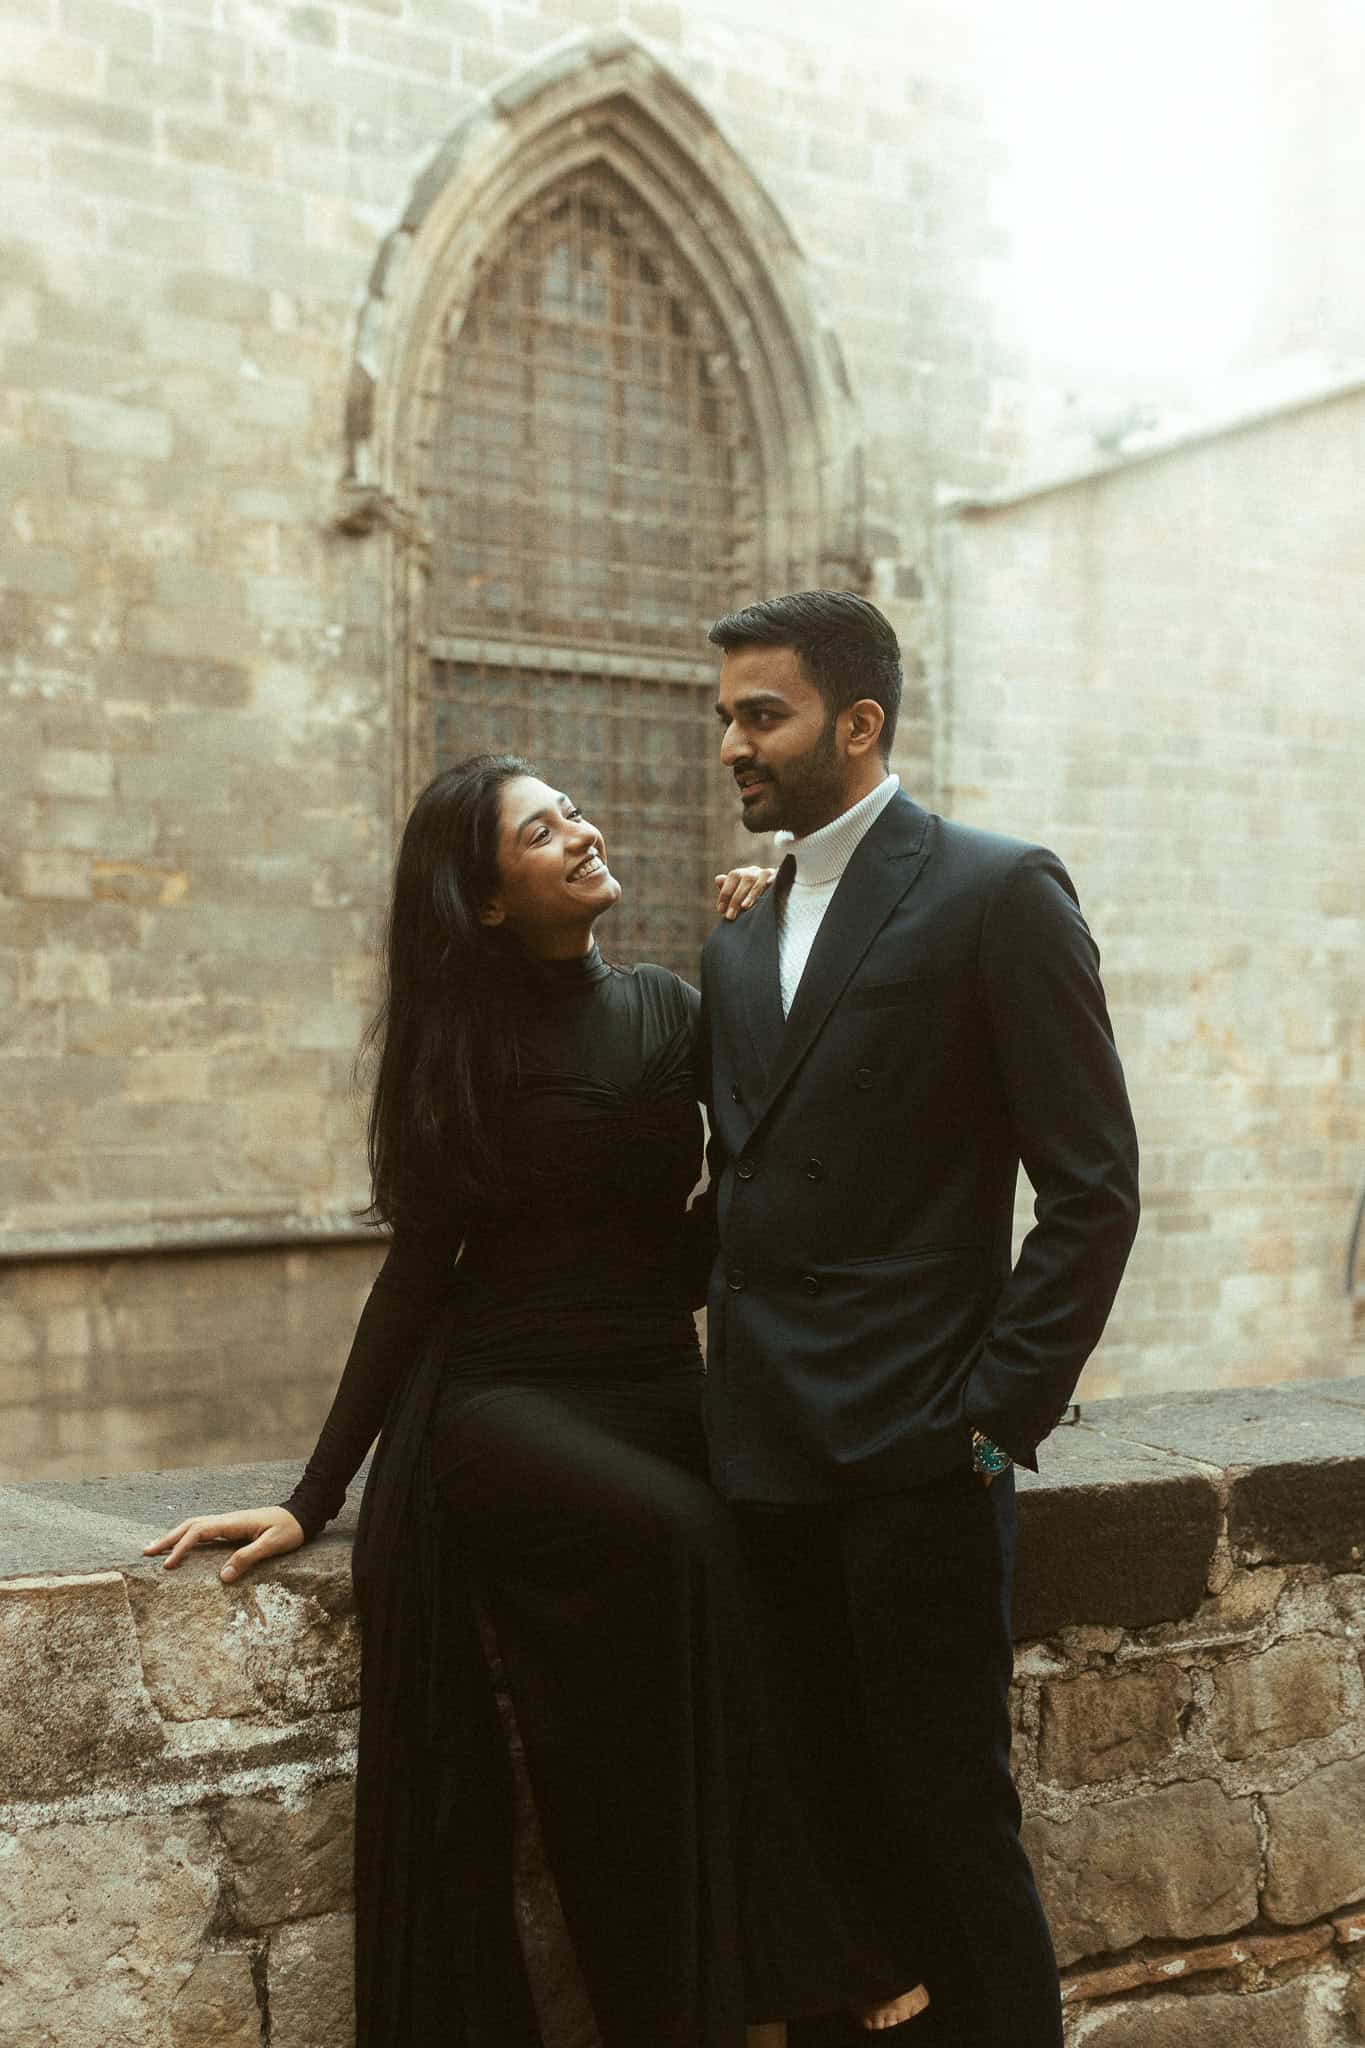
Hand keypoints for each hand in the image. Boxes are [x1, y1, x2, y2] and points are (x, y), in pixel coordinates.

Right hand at [142, 1506, 305, 1583]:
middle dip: (167, 1539)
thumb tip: (222, 1577)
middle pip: (190, 1526)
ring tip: (155, 1549)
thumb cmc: (290, 1530)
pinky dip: (187, 1537)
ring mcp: (228, 1522)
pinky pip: (203, 1530)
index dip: (181, 1548)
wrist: (302, 1514)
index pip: (199, 1532)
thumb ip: (248, 1558)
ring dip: (174, 1536)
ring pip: (195, 1526)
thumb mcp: (273, 1545)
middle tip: (146, 1552)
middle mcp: (227, 1520)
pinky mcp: (232, 1527)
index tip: (167, 1565)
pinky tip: (181, 1545)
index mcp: (233, 1522)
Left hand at [714, 865, 775, 919]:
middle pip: (745, 879)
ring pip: (759, 882)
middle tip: (730, 916)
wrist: (773, 896)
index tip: (721, 910)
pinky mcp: (779, 879)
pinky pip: (775, 880)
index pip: (733, 877)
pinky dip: (771, 885)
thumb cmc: (747, 900)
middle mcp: (754, 871)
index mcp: (742, 874)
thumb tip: (718, 879)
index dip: (726, 892)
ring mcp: (767, 874)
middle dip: (736, 898)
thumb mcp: (736, 895)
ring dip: (751, 894)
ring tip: (744, 907)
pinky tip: (768, 893)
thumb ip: (727, 889)